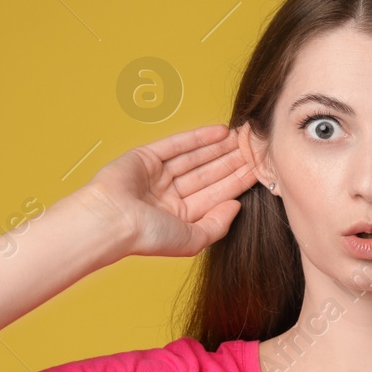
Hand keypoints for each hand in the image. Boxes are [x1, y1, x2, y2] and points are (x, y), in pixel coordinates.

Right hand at [77, 123, 257, 257]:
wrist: (111, 220)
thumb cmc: (147, 236)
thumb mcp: (193, 240)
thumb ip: (217, 225)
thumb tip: (237, 206)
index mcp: (180, 217)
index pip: (216, 194)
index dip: (238, 181)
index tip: (260, 169)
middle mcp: (169, 195)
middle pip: (209, 174)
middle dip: (232, 161)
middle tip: (255, 147)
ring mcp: (157, 175)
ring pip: (196, 158)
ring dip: (220, 147)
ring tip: (243, 136)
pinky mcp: (145, 157)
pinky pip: (177, 144)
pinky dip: (199, 137)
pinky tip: (221, 132)